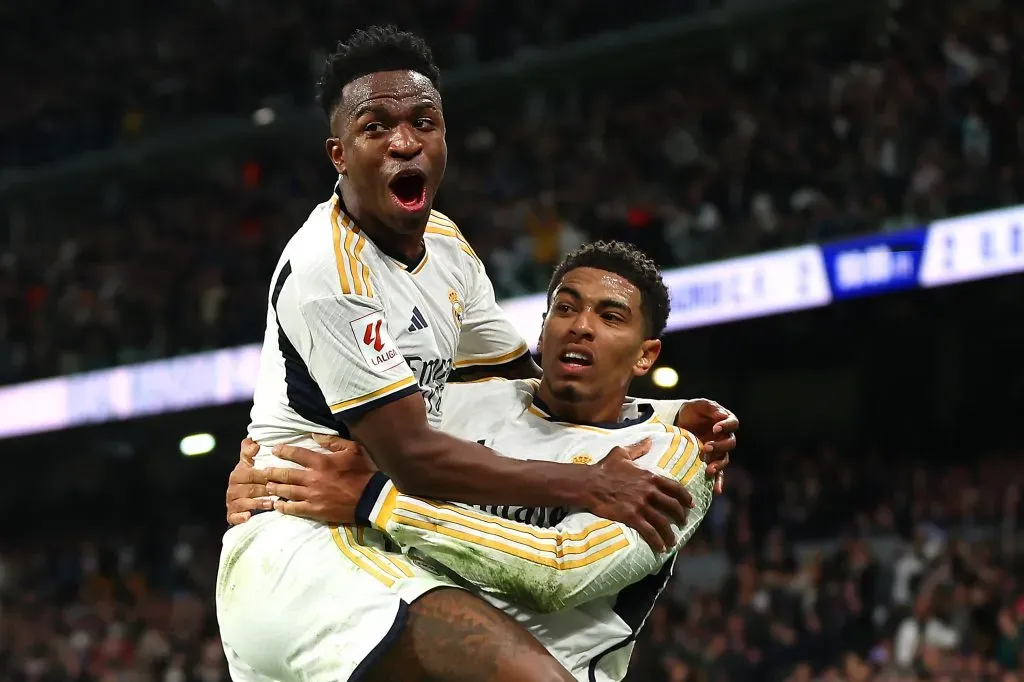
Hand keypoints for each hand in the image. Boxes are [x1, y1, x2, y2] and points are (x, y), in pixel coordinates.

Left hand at [225, 435, 364, 525]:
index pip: (296, 454)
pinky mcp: (315, 510)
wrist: (372, 499)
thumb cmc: (364, 472)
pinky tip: (278, 506)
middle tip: (263, 471)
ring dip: (275, 489)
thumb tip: (314, 435)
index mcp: (321, 462)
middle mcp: (313, 478)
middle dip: (273, 472)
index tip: (275, 450)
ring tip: (267, 487)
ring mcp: (313, 496)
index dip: (283, 451)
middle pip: (286, 475)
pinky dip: (284, 507)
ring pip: (287, 492)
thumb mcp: (353, 450)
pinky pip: (295, 509)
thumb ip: (332, 441)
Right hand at [584, 438, 693, 552]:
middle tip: (683, 522)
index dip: (686, 497)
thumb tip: (649, 441)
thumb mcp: (622, 453)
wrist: (590, 483)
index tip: (691, 505)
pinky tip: (660, 548)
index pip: (675, 488)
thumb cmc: (605, 468)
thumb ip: (638, 448)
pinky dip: (657, 541)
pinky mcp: (631, 517)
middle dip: (681, 516)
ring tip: (673, 541)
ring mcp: (641, 505)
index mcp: (650, 476)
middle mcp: (649, 491)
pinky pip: (649, 532)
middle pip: (673, 506)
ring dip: (670, 533)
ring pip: (663, 522)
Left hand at [675, 398, 738, 493]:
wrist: (678, 423)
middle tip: (706, 447)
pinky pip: (718, 474)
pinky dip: (718, 482)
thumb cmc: (691, 412)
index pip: (733, 424)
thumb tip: (722, 415)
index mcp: (725, 422)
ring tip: (709, 469)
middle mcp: (724, 438)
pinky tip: (717, 491)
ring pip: (724, 460)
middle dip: (719, 446)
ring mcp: (718, 451)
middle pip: (730, 444)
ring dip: (718, 465)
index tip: (715, 428)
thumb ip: (710, 408)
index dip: (726, 426)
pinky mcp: (710, 461)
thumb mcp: (698, 405)